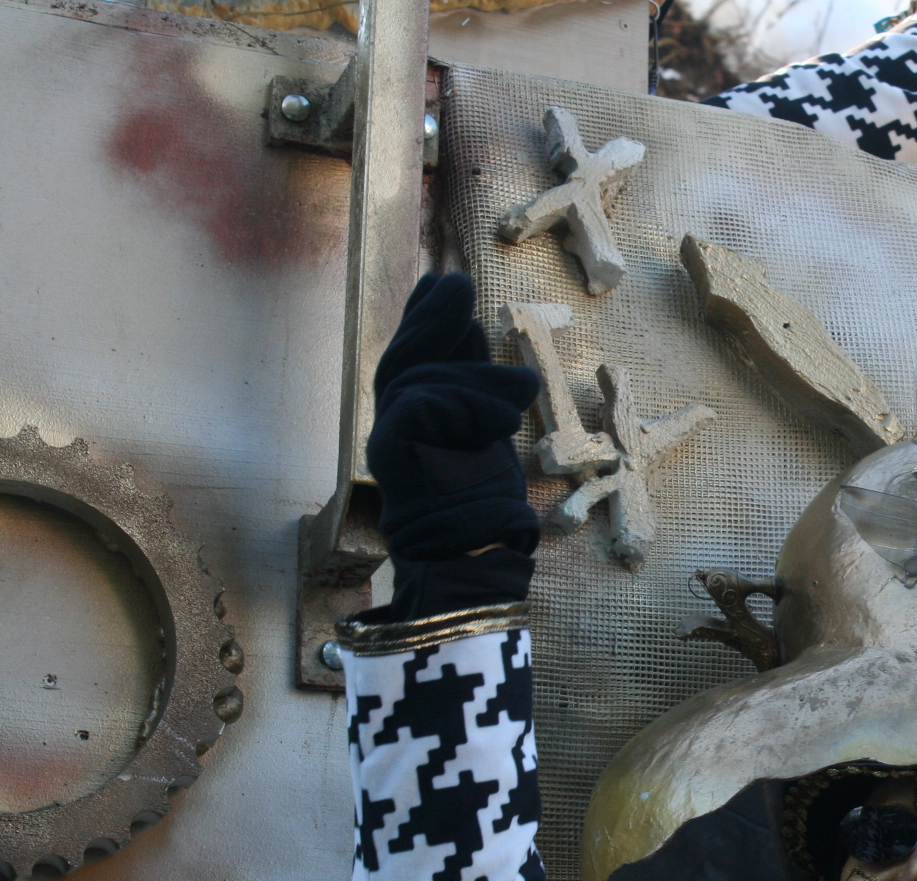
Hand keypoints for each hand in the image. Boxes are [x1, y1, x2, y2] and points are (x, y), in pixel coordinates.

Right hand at [368, 272, 540, 560]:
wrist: (474, 555)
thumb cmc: (484, 504)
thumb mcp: (486, 429)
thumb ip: (475, 387)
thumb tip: (472, 329)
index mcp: (415, 423)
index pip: (416, 361)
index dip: (425, 319)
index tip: (442, 282)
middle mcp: (393, 428)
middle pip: (405, 360)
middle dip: (432, 318)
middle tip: (455, 282)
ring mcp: (387, 439)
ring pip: (420, 379)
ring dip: (477, 379)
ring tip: (522, 393)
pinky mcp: (389, 451)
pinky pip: (424, 403)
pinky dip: (467, 406)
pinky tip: (502, 418)